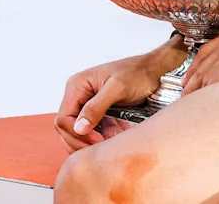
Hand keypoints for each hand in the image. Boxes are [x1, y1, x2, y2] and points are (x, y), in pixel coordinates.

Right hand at [54, 40, 185, 152]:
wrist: (154, 70)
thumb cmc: (137, 73)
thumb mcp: (117, 88)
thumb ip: (96, 107)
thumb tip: (78, 128)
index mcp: (77, 85)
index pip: (63, 118)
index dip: (77, 134)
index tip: (97, 141)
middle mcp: (77, 95)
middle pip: (67, 128)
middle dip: (82, 141)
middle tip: (101, 149)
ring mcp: (86, 104)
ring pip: (78, 132)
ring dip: (91, 142)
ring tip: (110, 143)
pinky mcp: (97, 112)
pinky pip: (91, 131)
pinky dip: (100, 138)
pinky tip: (114, 137)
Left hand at [181, 25, 218, 94]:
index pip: (205, 52)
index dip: (195, 66)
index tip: (190, 77)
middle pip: (202, 64)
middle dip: (192, 80)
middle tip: (186, 92)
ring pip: (205, 74)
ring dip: (197, 88)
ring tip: (193, 100)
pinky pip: (213, 80)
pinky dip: (208, 90)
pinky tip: (206, 99)